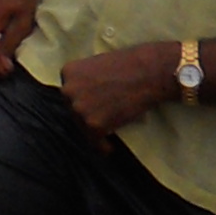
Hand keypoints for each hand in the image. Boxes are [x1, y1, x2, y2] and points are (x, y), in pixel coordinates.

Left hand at [56, 41, 180, 146]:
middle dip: (87, 117)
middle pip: (73, 111)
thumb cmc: (129, 66)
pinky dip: (103, 146)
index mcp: (68, 72)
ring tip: (109, 133)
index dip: (83, 103)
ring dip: (95, 131)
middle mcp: (67, 90)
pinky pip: (95, 141)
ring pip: (83, 127)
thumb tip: (84, 102)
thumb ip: (86, 82)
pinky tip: (110, 148)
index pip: (70, 95)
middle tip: (103, 122)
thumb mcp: (97, 66)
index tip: (93, 109)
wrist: (148, 72)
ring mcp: (78, 108)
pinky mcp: (92, 124)